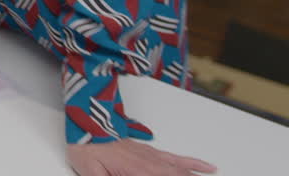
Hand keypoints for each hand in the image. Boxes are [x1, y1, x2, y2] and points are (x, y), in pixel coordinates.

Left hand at [67, 140, 216, 175]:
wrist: (83, 126)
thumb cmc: (85, 149)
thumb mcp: (91, 173)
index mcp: (136, 170)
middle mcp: (149, 163)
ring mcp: (151, 155)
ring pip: (182, 169)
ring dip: (197, 175)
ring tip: (214, 175)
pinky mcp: (150, 151)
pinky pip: (176, 158)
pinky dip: (193, 163)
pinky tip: (206, 167)